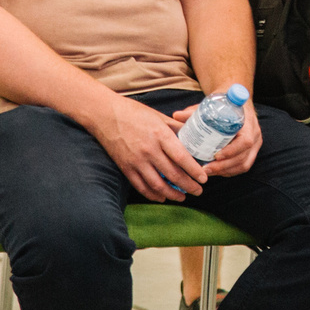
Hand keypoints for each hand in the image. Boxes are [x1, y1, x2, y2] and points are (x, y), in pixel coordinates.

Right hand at [90, 92, 210, 201]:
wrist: (105, 114)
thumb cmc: (133, 112)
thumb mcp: (158, 116)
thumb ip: (176, 128)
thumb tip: (193, 136)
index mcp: (160, 135)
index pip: (182, 158)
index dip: (195, 171)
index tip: (204, 178)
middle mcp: (149, 150)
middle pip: (173, 174)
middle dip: (189, 186)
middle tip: (199, 190)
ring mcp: (136, 161)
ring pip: (158, 185)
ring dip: (173, 194)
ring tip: (183, 197)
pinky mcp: (126, 168)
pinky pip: (141, 186)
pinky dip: (153, 195)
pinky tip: (162, 197)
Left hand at [174, 97, 262, 177]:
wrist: (236, 103)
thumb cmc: (224, 104)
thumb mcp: (211, 105)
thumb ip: (195, 111)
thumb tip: (176, 115)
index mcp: (248, 123)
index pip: (245, 141)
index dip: (232, 151)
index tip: (216, 155)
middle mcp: (255, 135)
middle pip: (243, 158)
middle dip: (223, 167)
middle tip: (205, 169)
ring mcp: (254, 146)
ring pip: (243, 165)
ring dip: (225, 171)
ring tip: (207, 172)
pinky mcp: (250, 153)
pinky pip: (241, 167)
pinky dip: (228, 171)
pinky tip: (215, 171)